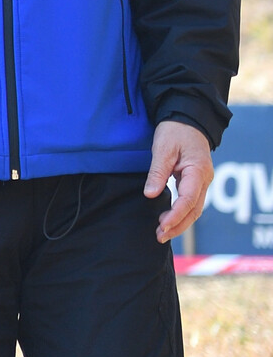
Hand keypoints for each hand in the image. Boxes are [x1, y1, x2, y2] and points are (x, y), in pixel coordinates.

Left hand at [144, 120, 212, 242]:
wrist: (186, 120)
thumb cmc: (174, 131)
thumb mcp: (163, 148)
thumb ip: (157, 172)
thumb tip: (151, 194)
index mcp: (198, 171)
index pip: (188, 199)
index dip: (176, 215)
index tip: (162, 225)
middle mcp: (204, 179)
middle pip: (194, 210)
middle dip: (178, 225)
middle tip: (159, 236)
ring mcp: (202, 181)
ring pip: (194, 209)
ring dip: (179, 222)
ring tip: (161, 233)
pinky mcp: (195, 181)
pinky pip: (191, 202)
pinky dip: (181, 214)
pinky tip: (167, 220)